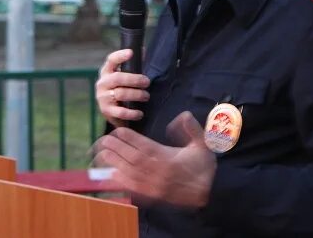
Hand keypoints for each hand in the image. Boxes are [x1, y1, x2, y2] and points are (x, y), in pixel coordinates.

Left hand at [93, 111, 215, 207]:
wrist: (208, 193)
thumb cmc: (204, 166)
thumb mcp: (203, 144)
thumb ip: (192, 128)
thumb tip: (182, 116)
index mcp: (169, 158)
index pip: (145, 146)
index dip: (130, 139)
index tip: (118, 131)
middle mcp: (159, 172)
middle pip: (133, 159)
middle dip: (117, 148)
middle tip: (103, 140)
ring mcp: (155, 185)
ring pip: (131, 174)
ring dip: (115, 164)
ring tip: (103, 154)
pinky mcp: (153, 196)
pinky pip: (134, 189)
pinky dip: (122, 183)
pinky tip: (111, 176)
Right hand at [95, 49, 149, 126]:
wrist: (112, 112)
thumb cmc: (121, 89)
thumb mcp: (125, 77)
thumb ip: (133, 65)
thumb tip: (143, 50)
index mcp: (107, 71)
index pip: (111, 60)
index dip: (120, 56)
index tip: (131, 52)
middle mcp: (102, 83)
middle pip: (118, 78)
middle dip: (135, 79)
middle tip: (147, 82)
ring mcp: (103, 97)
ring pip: (121, 94)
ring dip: (137, 95)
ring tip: (146, 96)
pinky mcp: (106, 111)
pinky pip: (121, 112)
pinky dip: (132, 113)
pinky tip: (140, 113)